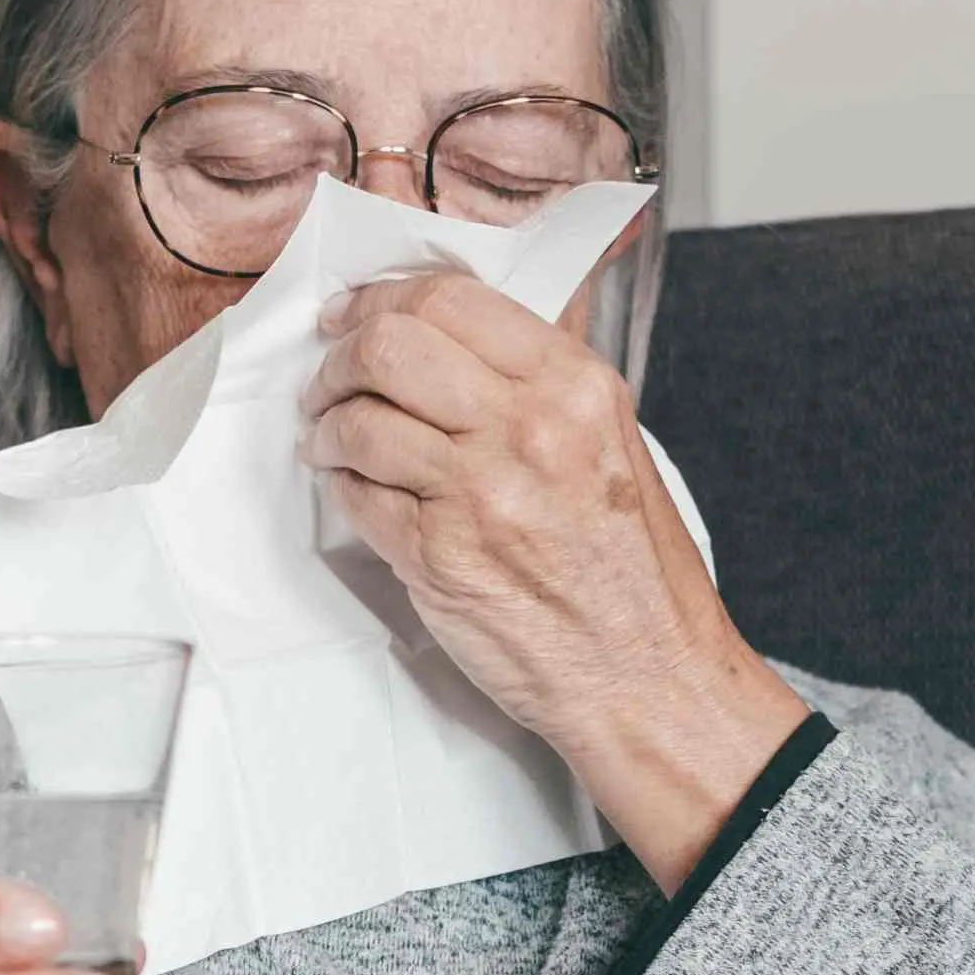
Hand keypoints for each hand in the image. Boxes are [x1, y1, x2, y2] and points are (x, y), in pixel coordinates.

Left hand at [303, 273, 804, 890]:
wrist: (646, 676)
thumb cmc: (633, 573)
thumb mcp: (612, 443)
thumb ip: (540, 383)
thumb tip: (453, 335)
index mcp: (576, 386)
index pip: (451, 299)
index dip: (382, 298)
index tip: (355, 313)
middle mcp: (530, 428)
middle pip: (390, 343)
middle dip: (341, 355)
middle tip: (330, 377)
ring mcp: (480, 493)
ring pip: (360, 418)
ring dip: (327, 426)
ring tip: (332, 440)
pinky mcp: (438, 557)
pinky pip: (358, 496)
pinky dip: (343, 485)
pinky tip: (355, 488)